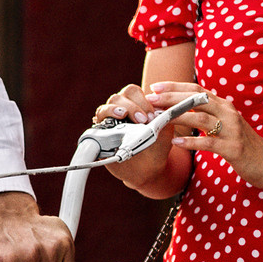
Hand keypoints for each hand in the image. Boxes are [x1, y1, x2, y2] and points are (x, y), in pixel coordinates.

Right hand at [93, 81, 193, 196]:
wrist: (148, 170)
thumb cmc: (157, 148)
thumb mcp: (166, 132)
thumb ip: (165, 117)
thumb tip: (160, 105)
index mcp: (136, 104)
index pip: (133, 92)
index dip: (142, 100)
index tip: (152, 116)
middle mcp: (121, 110)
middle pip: (119, 97)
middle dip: (131, 106)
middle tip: (143, 120)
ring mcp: (110, 122)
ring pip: (106, 107)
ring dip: (114, 110)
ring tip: (123, 117)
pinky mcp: (101, 134)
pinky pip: (96, 124)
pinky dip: (103, 122)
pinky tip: (112, 128)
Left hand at [163, 88, 262, 186]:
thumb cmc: (245, 145)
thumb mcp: (227, 125)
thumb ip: (209, 116)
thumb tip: (185, 111)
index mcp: (224, 106)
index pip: (196, 89)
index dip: (174, 86)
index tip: (155, 86)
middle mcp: (228, 113)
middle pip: (195, 99)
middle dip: (170, 98)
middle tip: (150, 99)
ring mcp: (231, 130)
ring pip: (200, 118)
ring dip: (177, 117)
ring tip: (158, 119)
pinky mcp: (233, 148)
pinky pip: (208, 143)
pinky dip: (191, 142)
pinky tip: (175, 143)